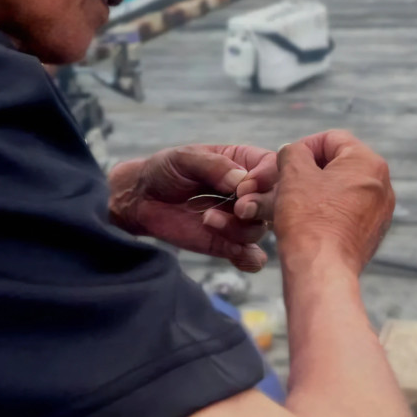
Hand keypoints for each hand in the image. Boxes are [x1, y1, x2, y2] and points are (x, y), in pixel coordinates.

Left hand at [108, 144, 278, 271]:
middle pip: (275, 202)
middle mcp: (249, 192)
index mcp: (244, 163)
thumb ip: (214, 165)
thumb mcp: (184, 158)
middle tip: (238, 208)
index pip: (273, 168)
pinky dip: (249, 259)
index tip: (245, 187)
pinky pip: (252, 258)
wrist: (142, 199)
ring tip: (207, 219)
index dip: (266, 178)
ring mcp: (240, 220)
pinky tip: (231, 251)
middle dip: (260, 206)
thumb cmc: (165, 170)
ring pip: (260, 230)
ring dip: (239, 229)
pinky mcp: (228, 244)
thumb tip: (242, 182)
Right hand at [274, 130, 394, 274]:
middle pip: (339, 163)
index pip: (331, 139)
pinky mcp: (373, 232)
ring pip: (342, 188)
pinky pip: (348, 211)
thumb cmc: (309, 220)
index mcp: (368, 162)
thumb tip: (295, 152)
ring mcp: (381, 210)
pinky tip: (309, 222)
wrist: (322, 270)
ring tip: (294, 203)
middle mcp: (382, 184)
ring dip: (317, 191)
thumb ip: (294, 152)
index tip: (285, 163)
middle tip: (286, 183)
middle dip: (310, 170)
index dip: (303, 147)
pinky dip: (328, 211)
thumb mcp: (294, 174)